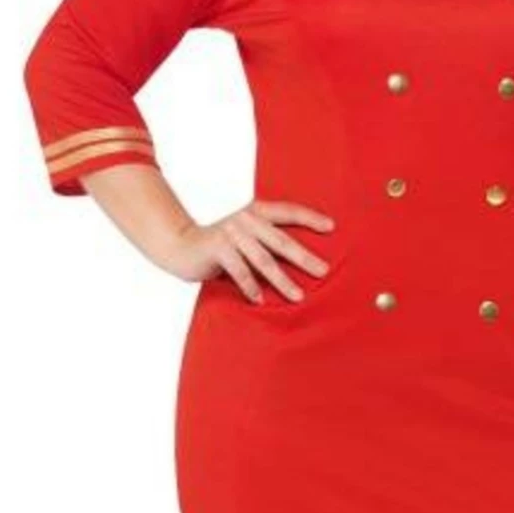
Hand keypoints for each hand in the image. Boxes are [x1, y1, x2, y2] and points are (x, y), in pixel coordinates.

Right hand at [158, 199, 336, 301]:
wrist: (181, 245)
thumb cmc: (221, 246)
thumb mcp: (246, 237)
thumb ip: (267, 241)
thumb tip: (304, 261)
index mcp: (256, 212)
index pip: (288, 211)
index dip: (310, 218)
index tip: (332, 228)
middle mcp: (246, 219)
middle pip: (281, 240)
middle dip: (304, 257)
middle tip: (323, 272)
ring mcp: (231, 233)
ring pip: (263, 259)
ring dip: (282, 280)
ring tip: (298, 297)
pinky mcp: (217, 248)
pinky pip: (239, 270)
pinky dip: (250, 287)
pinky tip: (260, 301)